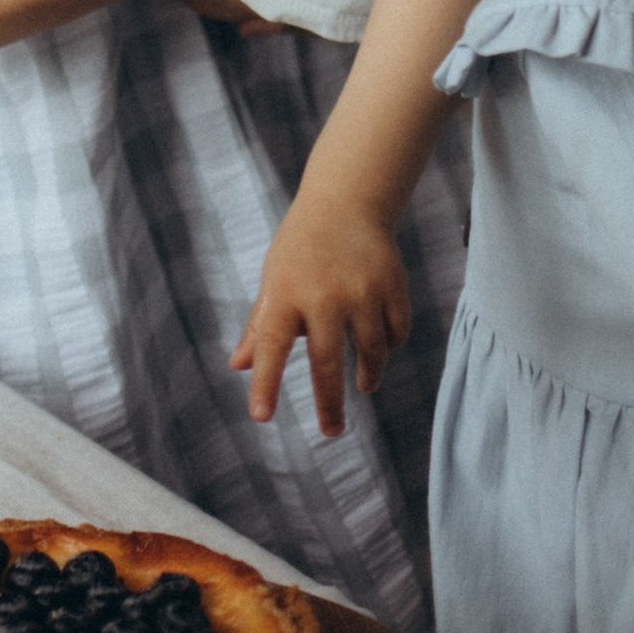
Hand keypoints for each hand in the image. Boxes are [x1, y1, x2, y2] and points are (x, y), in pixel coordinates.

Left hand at [231, 195, 411, 432]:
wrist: (345, 200)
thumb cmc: (300, 248)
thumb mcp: (274, 279)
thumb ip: (259, 324)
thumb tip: (237, 366)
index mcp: (284, 293)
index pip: (269, 345)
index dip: (264, 383)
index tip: (261, 417)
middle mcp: (322, 294)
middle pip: (326, 363)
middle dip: (329, 405)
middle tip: (331, 432)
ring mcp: (361, 289)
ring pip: (370, 352)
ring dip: (367, 375)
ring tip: (364, 386)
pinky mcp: (392, 283)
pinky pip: (396, 332)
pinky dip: (390, 345)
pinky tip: (382, 348)